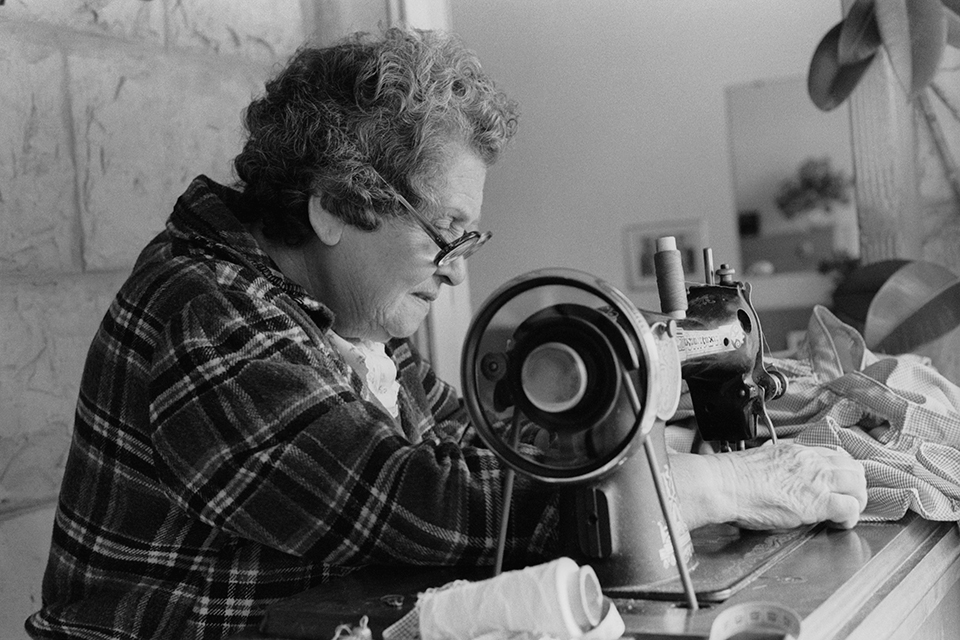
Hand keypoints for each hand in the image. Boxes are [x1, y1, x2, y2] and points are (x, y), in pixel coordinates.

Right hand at [669, 443, 866, 530]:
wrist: (724, 484)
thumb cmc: (733, 476)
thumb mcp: (762, 459)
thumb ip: (780, 464)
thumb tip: (783, 474)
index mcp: (797, 451)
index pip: (836, 455)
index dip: (843, 471)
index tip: (839, 482)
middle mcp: (811, 462)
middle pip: (853, 468)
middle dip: (855, 486)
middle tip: (848, 500)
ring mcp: (816, 480)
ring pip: (858, 486)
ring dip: (856, 501)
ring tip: (846, 514)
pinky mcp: (816, 502)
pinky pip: (850, 508)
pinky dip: (850, 518)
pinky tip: (839, 524)